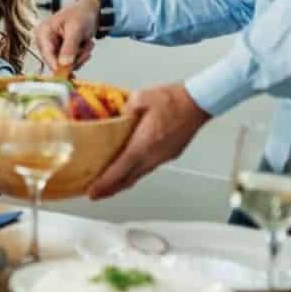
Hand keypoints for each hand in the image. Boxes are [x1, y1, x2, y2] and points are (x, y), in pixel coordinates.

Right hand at [33, 0, 98, 73]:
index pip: (47, 55)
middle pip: (57, 62)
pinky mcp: (61, 53)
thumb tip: (63, 65)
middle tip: (86, 47)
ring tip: (87, 43)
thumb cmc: (80, 14)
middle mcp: (45, 43)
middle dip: (75, 57)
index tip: (69, 73)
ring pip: (66, 65)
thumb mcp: (76, 29)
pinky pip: (71, 63)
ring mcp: (53, 49)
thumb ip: (69, 47)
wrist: (90, 10)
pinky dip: (81, 56)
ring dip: (81, 56)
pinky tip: (85, 45)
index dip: (57, 66)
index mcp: (43, 33)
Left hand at [86, 83, 210, 199]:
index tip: (92, 192)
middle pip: (127, 180)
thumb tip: (115, 117)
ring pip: (138, 176)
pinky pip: (147, 168)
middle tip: (94, 193)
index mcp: (143, 145)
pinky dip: (134, 172)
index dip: (104, 184)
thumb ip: (124, 109)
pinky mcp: (169, 155)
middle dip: (109, 189)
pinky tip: (128, 167)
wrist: (198, 103)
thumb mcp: (140, 98)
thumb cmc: (173, 100)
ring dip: (122, 182)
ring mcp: (162, 157)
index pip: (119, 170)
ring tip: (107, 184)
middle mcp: (153, 156)